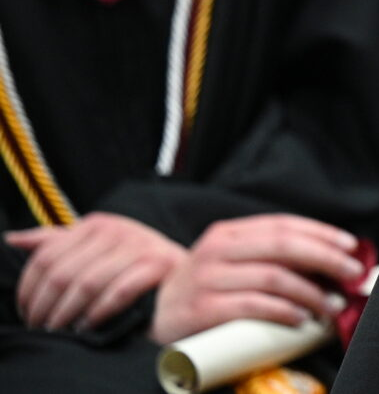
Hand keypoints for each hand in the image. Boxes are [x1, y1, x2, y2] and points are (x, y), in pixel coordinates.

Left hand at [6, 213, 187, 331]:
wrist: (185, 275)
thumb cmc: (134, 265)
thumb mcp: (95, 248)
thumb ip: (56, 242)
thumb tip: (13, 239)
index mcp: (98, 223)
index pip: (46, 255)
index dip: (29, 288)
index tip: (26, 311)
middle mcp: (119, 229)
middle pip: (62, 273)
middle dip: (45, 307)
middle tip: (41, 328)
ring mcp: (140, 244)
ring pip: (86, 284)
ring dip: (68, 314)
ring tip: (61, 331)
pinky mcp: (159, 264)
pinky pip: (118, 292)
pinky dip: (98, 313)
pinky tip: (88, 325)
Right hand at [150, 214, 365, 344]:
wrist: (150, 315)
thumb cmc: (203, 288)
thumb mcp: (229, 261)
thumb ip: (266, 256)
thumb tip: (325, 262)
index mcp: (228, 233)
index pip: (283, 225)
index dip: (321, 233)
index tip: (350, 246)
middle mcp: (217, 250)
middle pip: (284, 247)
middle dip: (326, 259)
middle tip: (351, 274)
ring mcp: (208, 279)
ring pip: (274, 278)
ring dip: (311, 292)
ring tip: (331, 306)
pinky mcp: (203, 310)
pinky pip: (254, 306)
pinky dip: (284, 311)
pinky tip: (301, 318)